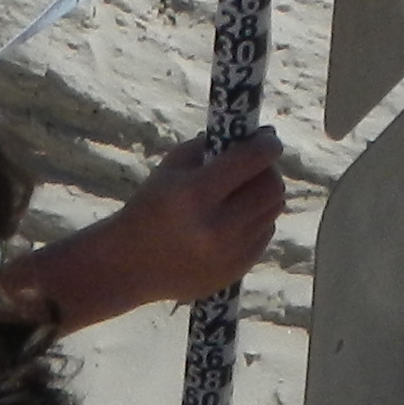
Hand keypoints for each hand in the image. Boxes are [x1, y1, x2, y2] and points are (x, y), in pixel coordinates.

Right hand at [99, 129, 290, 311]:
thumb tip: (259, 134)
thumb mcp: (171, 168)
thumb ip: (211, 145)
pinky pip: (265, 235)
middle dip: (268, 170)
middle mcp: (216, 226)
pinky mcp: (236, 271)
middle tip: (256, 166)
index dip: (266, 144)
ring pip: (273, 212)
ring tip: (241, 193)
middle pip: (272, 188)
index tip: (268, 139)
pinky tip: (235, 220)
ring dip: (263, 196)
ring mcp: (229, 253)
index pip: (251, 160)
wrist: (130, 266)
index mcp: (194, 194)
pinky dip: (257, 221)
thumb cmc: (150, 207)